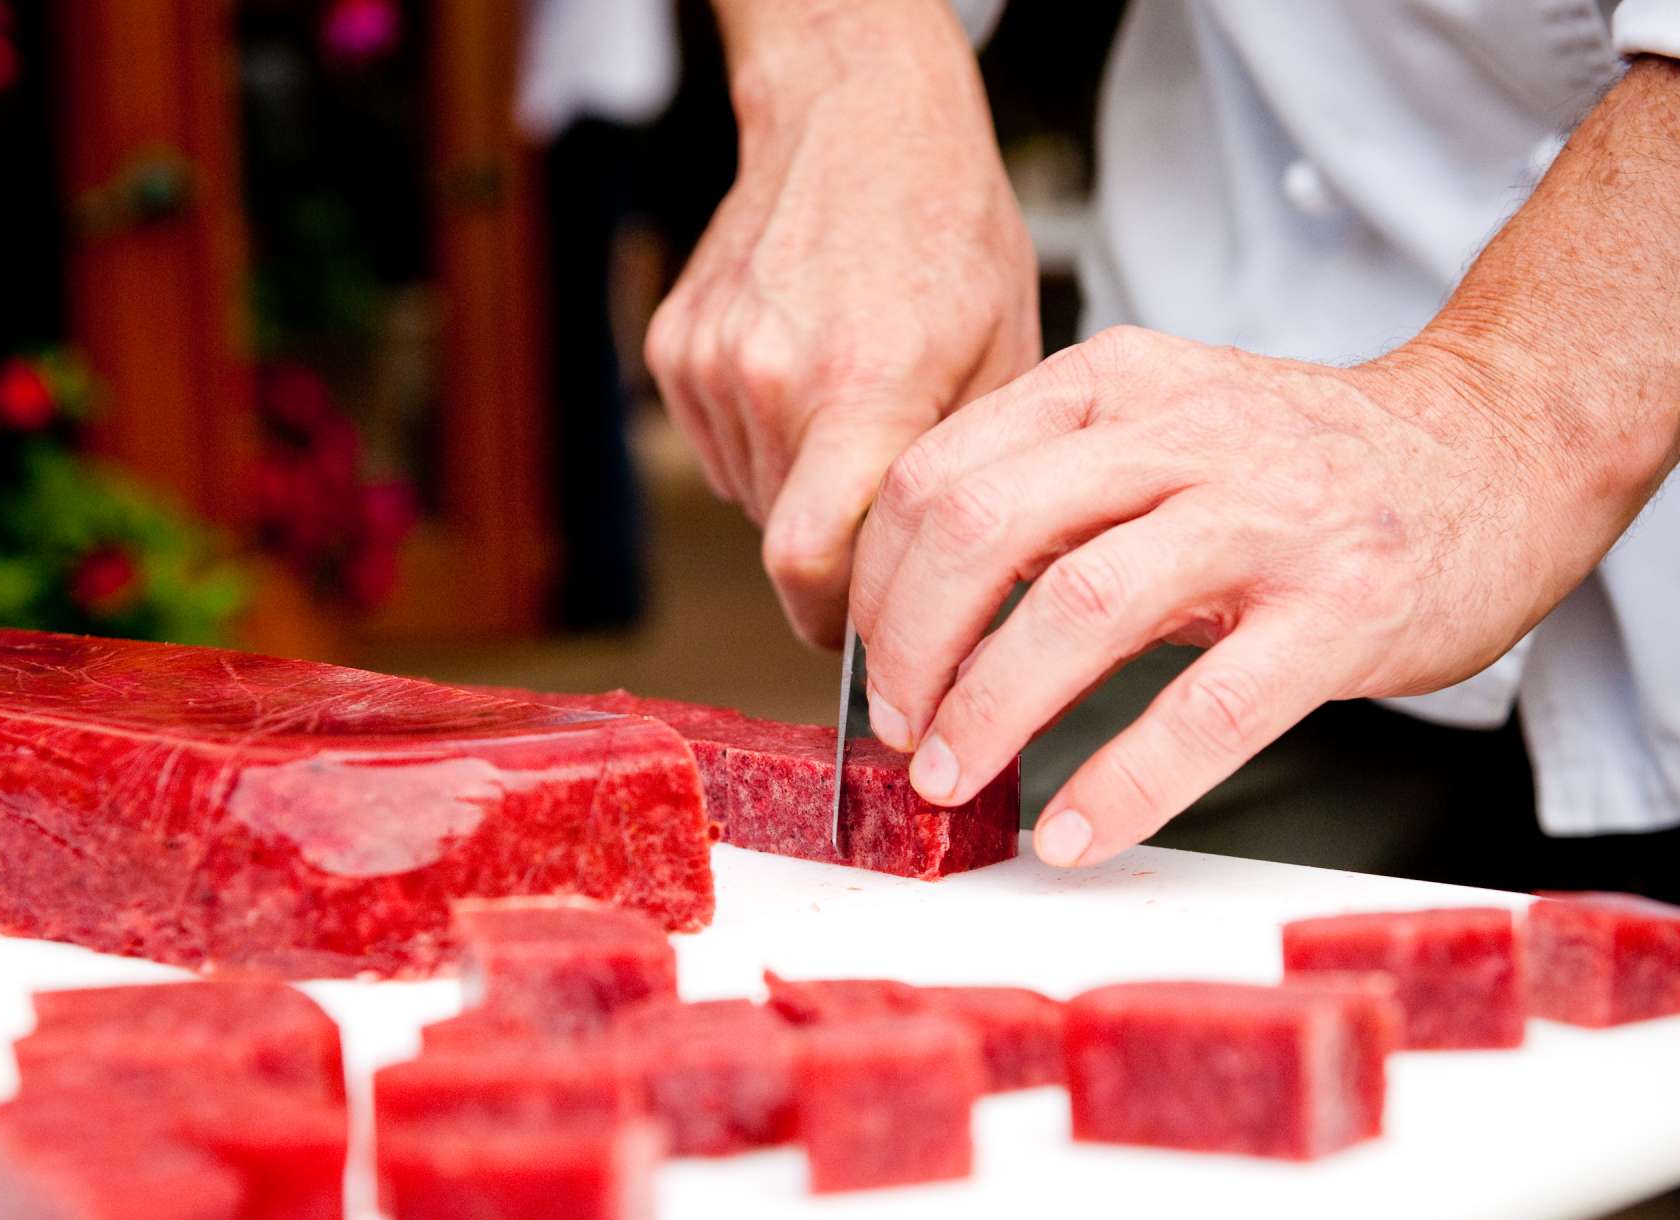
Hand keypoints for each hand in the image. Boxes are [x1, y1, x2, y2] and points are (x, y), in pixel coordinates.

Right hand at [645, 0, 1038, 647]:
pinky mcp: (675, 349)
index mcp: (867, 386)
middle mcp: (773, 379)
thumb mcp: (1004, 355)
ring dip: (801, 489)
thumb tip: (958, 592)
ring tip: (852, 409)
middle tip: (888, 502)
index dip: (832, 624)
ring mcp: (712, 363)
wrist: (857, 118)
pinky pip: (720, 446)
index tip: (864, 642)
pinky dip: (764, 439)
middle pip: (786, 540)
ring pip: (753, 496)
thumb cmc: (946, 228)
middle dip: (839, 549)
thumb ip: (966, 481)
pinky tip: (807, 373)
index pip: (809, 565)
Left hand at [848, 326, 1627, 866]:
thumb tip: (928, 622)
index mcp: (1116, 386)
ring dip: (990, 710)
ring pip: (1080, 606)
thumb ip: (1054, 499)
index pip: (943, 471)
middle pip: (983, 527)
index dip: (879, 582)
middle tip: (900, 728)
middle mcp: (1182, 435)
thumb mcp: (1165, 436)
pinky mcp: (1340, 610)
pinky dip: (1123, 781)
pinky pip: (1207, 708)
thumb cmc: (1313, 466)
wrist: (1503, 446)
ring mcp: (1267, 519)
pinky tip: (1073, 830)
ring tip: (954, 780)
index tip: (868, 659)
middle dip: (911, 645)